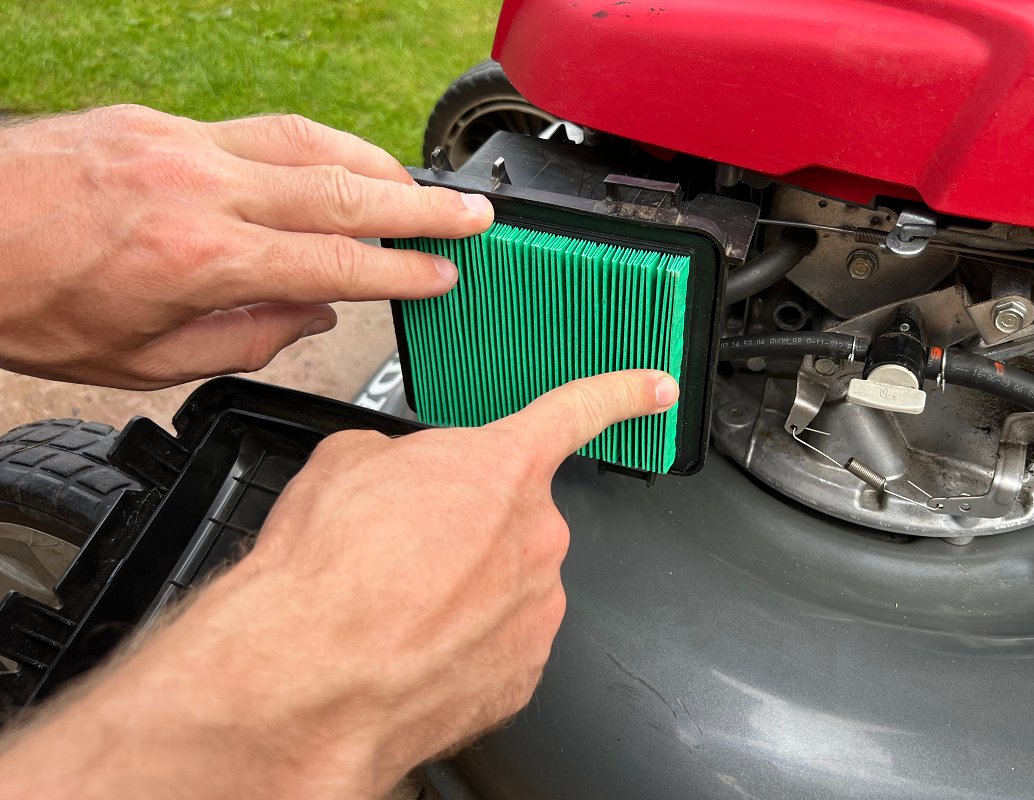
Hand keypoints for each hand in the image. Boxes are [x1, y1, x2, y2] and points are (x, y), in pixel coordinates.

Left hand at [0, 105, 492, 387]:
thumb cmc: (26, 303)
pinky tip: (340, 161)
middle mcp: (201, 188)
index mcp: (201, 260)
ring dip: (378, 166)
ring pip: (311, 144)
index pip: (336, 263)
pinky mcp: (162, 123)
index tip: (444, 276)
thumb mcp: (141, 359)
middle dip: (421, 207)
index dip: (403, 273)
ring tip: (420, 190)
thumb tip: (312, 314)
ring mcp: (182, 144)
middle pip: (344, 193)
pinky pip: (263, 129)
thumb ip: (244, 338)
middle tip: (474, 216)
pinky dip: (318, 146)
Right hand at [0, 369, 678, 798]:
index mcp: (504, 469)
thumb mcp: (346, 462)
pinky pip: (499, 643)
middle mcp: (537, 538)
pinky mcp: (521, 674)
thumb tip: (397, 473)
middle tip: (405, 545)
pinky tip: (414, 644)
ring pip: (508, 583)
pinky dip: (464, 643)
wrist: (310, 676)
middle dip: (471, 522)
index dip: (623, 393)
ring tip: (398, 603)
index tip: (655, 389)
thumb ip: (400, 455)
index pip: (580, 412)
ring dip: (465, 587)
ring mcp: (535, 610)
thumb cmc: (328, 572)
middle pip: (516, 515)